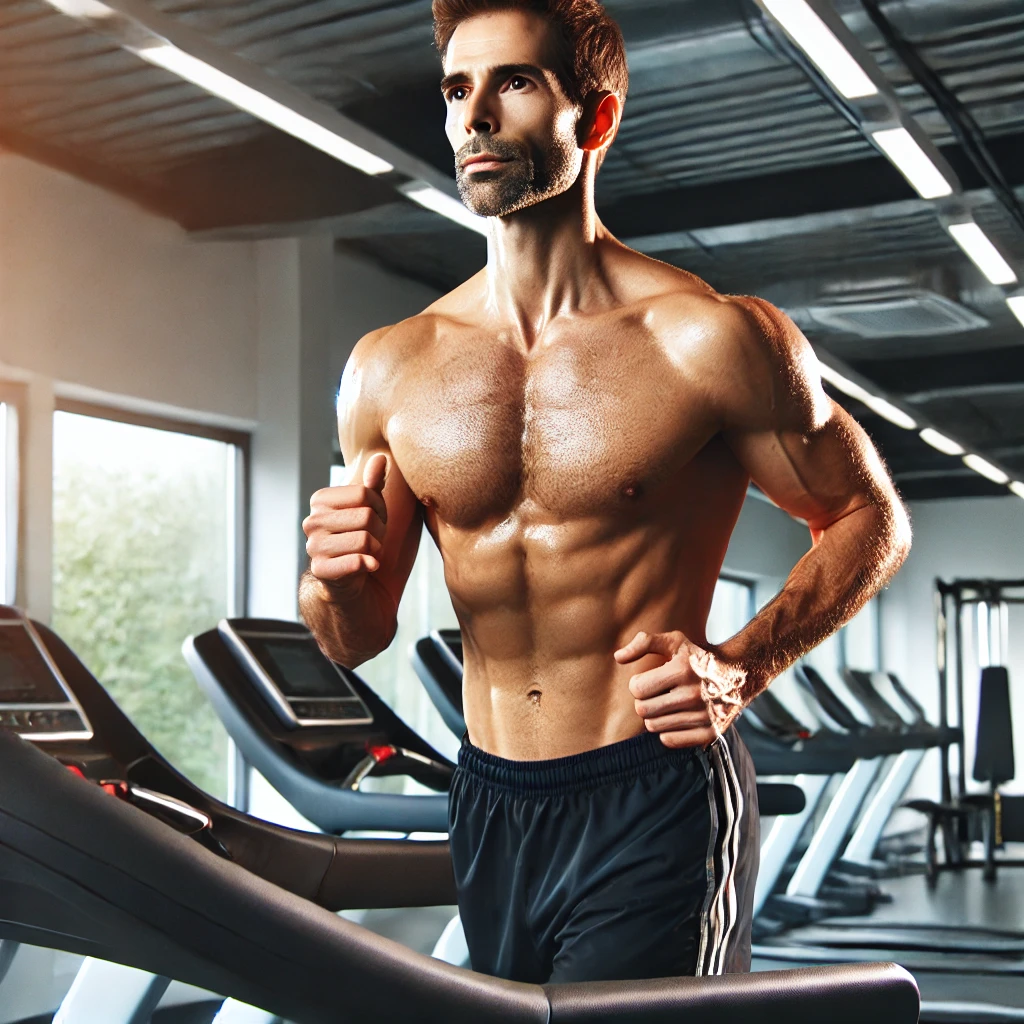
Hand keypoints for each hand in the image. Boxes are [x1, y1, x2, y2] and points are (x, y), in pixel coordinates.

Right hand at [303, 453, 387, 600]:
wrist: (352, 579)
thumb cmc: (360, 538)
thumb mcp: (369, 508)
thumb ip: (373, 484)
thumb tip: (380, 457)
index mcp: (320, 501)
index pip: (365, 493)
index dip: (380, 508)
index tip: (376, 519)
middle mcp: (311, 521)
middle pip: (366, 516)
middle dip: (380, 530)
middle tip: (373, 539)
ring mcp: (313, 546)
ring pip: (365, 540)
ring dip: (376, 549)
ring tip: (369, 552)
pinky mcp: (321, 570)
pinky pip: (356, 561)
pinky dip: (369, 564)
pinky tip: (368, 566)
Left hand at [614, 630, 748, 747]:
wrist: (737, 674)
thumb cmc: (697, 658)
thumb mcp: (674, 641)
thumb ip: (644, 642)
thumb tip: (618, 657)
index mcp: (683, 670)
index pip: (637, 689)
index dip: (637, 683)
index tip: (647, 679)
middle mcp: (694, 695)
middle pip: (643, 710)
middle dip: (644, 701)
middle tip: (656, 694)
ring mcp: (703, 716)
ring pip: (654, 727)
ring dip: (655, 716)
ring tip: (667, 704)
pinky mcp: (709, 733)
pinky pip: (669, 741)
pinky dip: (667, 731)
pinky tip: (676, 717)